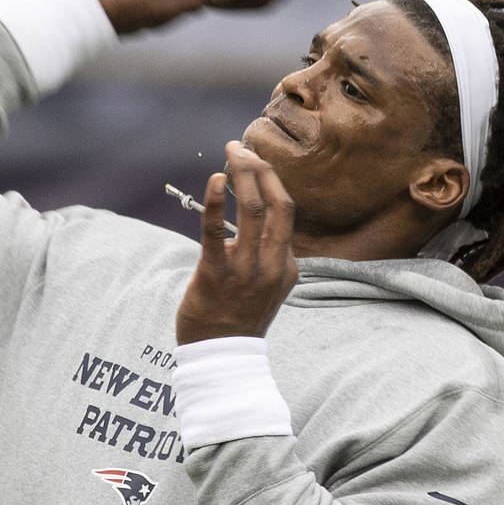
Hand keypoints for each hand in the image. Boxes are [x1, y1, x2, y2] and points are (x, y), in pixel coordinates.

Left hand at [176, 142, 298, 344]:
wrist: (221, 356)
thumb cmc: (239, 318)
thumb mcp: (269, 288)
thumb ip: (270, 258)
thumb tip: (258, 227)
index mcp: (287, 266)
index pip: (286, 214)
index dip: (271, 182)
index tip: (255, 162)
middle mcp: (273, 264)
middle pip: (280, 205)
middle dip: (263, 170)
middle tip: (244, 147)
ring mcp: (246, 269)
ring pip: (254, 211)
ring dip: (244, 175)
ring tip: (233, 152)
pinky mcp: (216, 273)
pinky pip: (217, 231)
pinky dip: (219, 201)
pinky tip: (217, 179)